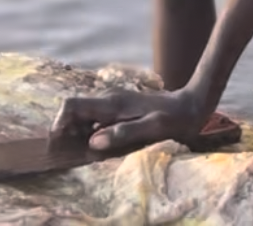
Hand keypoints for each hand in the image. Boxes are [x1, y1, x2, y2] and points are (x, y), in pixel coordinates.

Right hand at [54, 85, 210, 154]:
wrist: (192, 104)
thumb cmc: (174, 119)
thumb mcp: (153, 128)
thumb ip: (123, 133)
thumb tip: (93, 142)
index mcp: (112, 104)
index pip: (71, 105)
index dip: (59, 122)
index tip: (60, 143)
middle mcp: (108, 99)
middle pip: (74, 110)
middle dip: (67, 130)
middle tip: (73, 152)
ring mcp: (113, 102)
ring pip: (83, 114)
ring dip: (78, 132)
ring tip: (86, 152)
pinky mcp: (119, 108)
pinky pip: (95, 118)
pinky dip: (90, 131)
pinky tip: (101, 146)